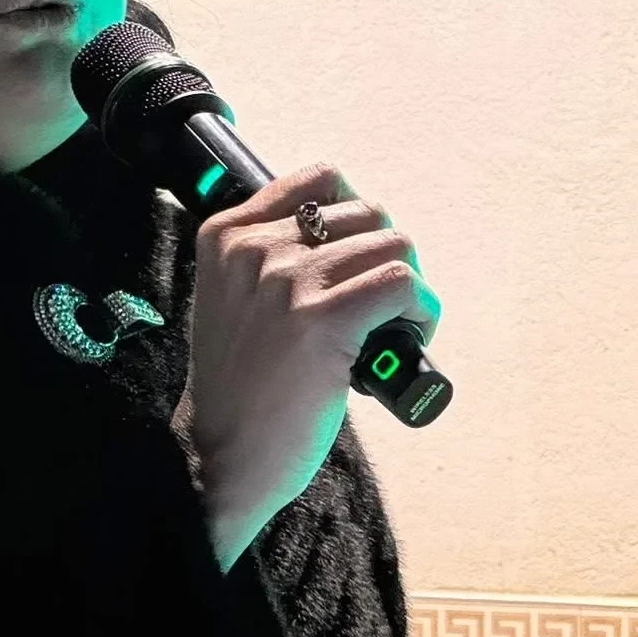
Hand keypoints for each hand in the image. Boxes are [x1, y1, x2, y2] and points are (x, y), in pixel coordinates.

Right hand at [187, 163, 441, 570]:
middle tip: (379, 306)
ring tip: (391, 328)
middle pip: (367, 212)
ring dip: (408, 288)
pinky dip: (420, 313)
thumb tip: (350, 240)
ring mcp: (288, 282)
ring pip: (394, 246)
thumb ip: (269, 260)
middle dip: (387, 256)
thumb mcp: (230, 300)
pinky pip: (404, 285)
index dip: (356, 219)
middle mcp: (255, 248)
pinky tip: (404, 339)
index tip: (356, 262)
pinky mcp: (324, 321)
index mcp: (227, 234)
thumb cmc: (236, 390)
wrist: (217, 457)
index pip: (321, 179)